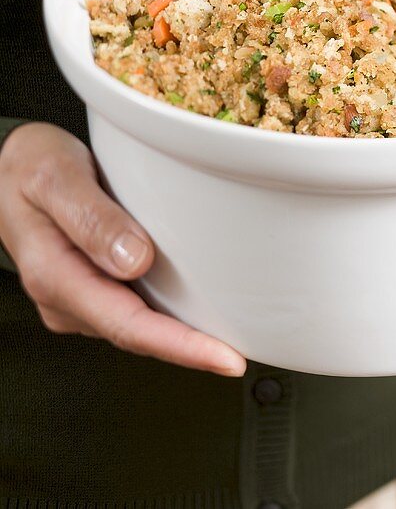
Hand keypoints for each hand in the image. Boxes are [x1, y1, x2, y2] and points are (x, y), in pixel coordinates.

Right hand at [0, 122, 245, 376]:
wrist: (6, 167)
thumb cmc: (30, 166)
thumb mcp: (56, 177)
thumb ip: (91, 217)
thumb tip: (135, 260)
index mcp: (55, 275)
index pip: (127, 325)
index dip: (180, 346)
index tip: (224, 358)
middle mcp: (66, 297)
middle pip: (137, 334)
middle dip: (191, 349)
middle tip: (244, 352)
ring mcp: (77, 296)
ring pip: (135, 324)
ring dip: (180, 332)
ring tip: (230, 331)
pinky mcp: (89, 287)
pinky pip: (131, 306)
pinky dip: (165, 311)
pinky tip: (196, 305)